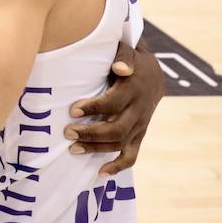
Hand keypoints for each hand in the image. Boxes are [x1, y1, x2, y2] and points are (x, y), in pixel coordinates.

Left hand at [65, 38, 165, 175]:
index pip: (114, 103)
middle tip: (67, 132)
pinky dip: (117, 166)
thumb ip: (123, 55)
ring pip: (121, 144)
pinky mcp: (139, 135)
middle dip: (91, 133)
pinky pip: (131, 156)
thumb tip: (120, 68)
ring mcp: (140, 125)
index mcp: (134, 89)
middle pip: (117, 129)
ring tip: (72, 149)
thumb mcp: (130, 49)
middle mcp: (139, 110)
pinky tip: (99, 173)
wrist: (153, 73)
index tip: (73, 110)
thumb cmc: (131, 58)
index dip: (93, 107)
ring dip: (96, 149)